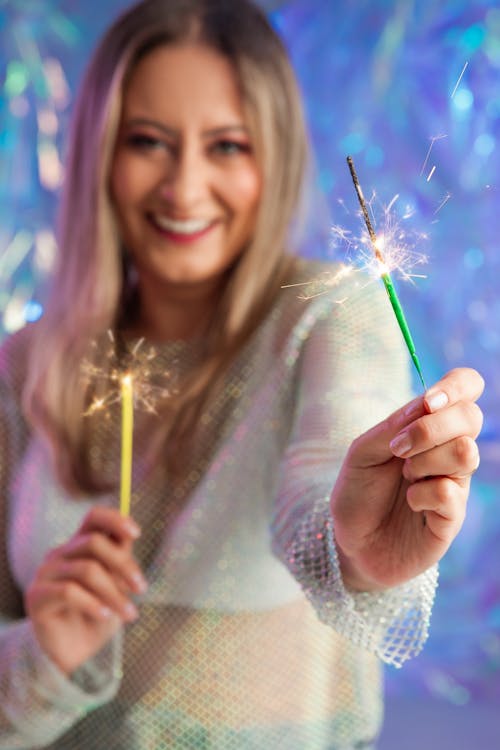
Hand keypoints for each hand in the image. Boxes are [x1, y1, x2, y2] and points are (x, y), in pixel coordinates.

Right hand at [25, 507, 146, 674]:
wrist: (75, 654)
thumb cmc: (99, 614)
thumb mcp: (116, 585)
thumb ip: (120, 560)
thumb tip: (130, 536)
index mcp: (80, 546)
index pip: (94, 518)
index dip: (115, 520)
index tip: (136, 534)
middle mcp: (60, 554)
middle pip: (94, 543)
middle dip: (123, 565)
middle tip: (141, 589)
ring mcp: (46, 573)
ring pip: (86, 570)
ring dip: (114, 593)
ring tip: (130, 613)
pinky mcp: (36, 596)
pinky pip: (69, 591)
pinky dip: (92, 603)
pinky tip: (105, 616)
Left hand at [330, 367, 483, 590]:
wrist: (349, 543)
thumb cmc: (358, 493)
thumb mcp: (362, 453)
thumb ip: (392, 426)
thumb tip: (426, 404)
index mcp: (429, 426)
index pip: (466, 388)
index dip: (457, 387)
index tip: (429, 402)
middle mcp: (449, 450)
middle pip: (471, 417)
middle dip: (429, 428)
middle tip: (398, 449)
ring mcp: (455, 483)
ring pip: (466, 452)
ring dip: (426, 460)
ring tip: (406, 476)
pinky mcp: (453, 517)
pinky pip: (450, 492)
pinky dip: (421, 494)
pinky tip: (410, 503)